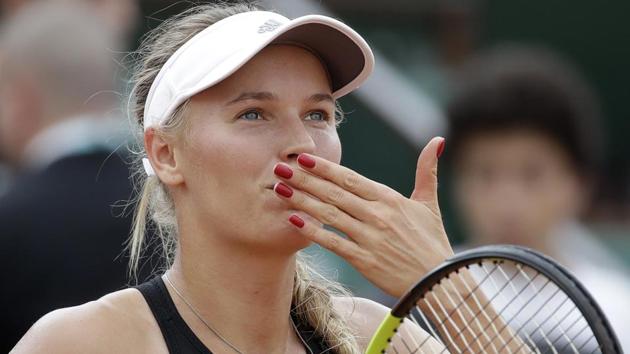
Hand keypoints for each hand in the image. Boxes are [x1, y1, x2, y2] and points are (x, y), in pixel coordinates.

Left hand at [272, 136, 452, 296]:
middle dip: (304, 179)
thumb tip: (437, 140)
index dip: (324, 168)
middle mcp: (377, 215)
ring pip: (329, 214)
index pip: (350, 178)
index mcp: (389, 199)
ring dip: (302, 200)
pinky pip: (332, 242)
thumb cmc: (432, 242)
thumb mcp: (430, 203)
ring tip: (279, 190)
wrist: (438, 281)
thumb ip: (427, 171)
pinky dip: (312, 231)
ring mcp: (369, 237)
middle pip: (334, 193)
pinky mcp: (364, 260)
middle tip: (280, 168)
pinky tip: (293, 220)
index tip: (302, 158)